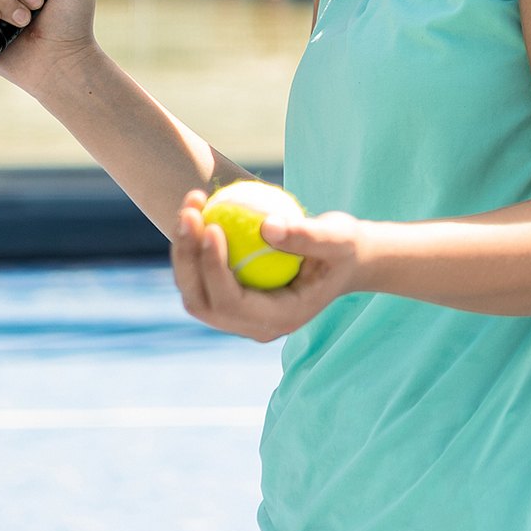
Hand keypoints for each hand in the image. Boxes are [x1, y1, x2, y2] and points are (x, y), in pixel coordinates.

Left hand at [171, 189, 363, 342]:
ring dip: (184, 250)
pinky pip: (201, 277)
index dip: (214, 267)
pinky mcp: (231, 300)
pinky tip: (197, 210)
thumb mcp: (338, 237)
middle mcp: (253, 325)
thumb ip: (306, 235)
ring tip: (190, 204)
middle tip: (189, 213)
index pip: (232, 301)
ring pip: (194, 290)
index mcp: (279, 319)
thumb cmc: (346, 248)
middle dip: (187, 258)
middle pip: (202, 300)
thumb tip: (265, 226)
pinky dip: (194, 247)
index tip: (212, 225)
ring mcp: (239, 316)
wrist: (346, 261)